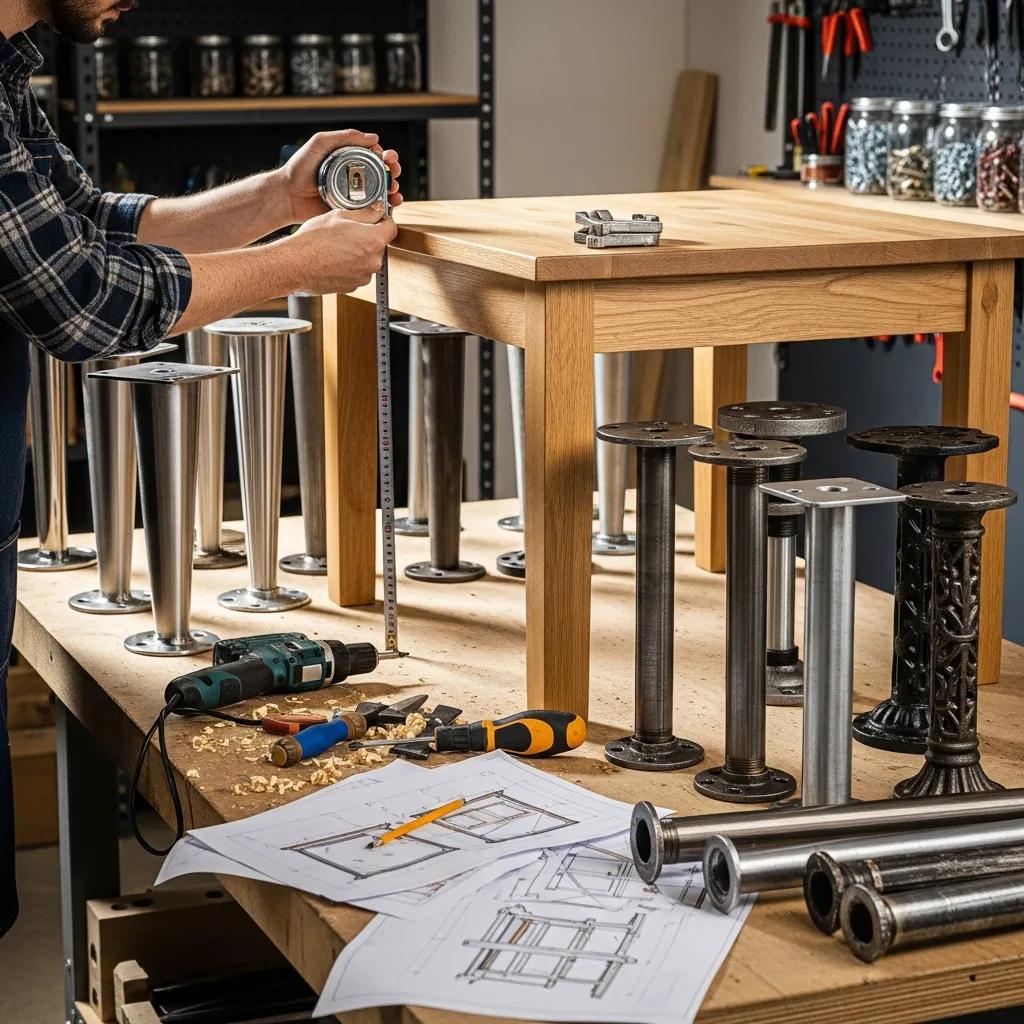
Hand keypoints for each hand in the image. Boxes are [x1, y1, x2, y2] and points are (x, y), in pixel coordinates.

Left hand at [277, 129, 402, 223]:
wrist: (288, 196)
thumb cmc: (299, 168)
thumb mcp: (320, 143)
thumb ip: (344, 137)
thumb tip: (373, 138)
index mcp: (350, 159)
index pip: (375, 156)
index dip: (387, 156)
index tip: (389, 157)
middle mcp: (355, 176)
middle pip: (383, 174)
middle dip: (394, 172)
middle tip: (395, 173)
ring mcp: (355, 195)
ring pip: (382, 193)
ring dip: (394, 191)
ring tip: (395, 192)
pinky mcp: (353, 212)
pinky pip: (373, 211)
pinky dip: (386, 209)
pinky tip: (391, 206)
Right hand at [284, 211, 397, 294]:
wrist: (294, 266)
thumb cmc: (313, 240)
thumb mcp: (339, 215)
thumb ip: (365, 213)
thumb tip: (377, 209)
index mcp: (374, 241)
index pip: (391, 228)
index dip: (383, 220)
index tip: (375, 217)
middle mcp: (373, 262)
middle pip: (379, 244)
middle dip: (368, 237)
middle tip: (348, 231)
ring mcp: (363, 277)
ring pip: (367, 259)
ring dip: (358, 252)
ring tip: (337, 246)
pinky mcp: (353, 287)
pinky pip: (357, 272)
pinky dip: (349, 265)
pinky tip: (333, 259)